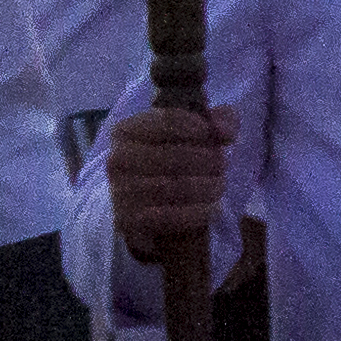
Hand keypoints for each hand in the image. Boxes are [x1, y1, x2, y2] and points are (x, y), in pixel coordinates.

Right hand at [106, 100, 232, 264]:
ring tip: (220, 185)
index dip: (195, 126)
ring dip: (206, 186)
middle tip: (223, 164)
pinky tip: (216, 207)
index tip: (212, 135)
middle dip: (206, 160)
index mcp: (126, 130)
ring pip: (173, 187)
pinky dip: (198, 212)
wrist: (149, 204)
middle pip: (174, 156)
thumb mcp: (197, 132)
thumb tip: (222, 130)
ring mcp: (121, 190)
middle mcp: (118, 159)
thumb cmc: (174, 159)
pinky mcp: (129, 220)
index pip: (165, 121)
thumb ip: (220, 120)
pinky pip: (169, 216)